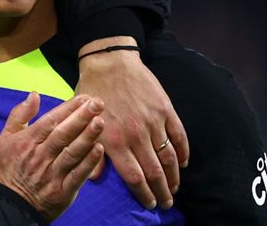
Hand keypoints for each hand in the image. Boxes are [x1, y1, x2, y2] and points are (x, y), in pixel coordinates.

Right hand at [0, 92, 104, 221]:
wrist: (11, 203)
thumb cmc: (10, 166)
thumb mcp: (6, 137)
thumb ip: (19, 114)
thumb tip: (34, 94)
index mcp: (27, 141)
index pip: (50, 121)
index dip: (68, 108)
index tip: (84, 98)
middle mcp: (39, 156)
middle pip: (62, 134)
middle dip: (81, 117)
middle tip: (97, 104)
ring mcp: (51, 174)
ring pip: (71, 153)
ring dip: (87, 137)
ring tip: (100, 122)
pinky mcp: (62, 191)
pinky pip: (77, 175)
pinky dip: (88, 163)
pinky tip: (99, 150)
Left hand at [76, 36, 188, 209]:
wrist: (109, 62)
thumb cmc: (91, 92)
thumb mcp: (82, 122)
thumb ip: (90, 150)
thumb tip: (94, 178)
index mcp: (114, 140)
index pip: (134, 177)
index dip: (144, 194)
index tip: (150, 204)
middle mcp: (135, 135)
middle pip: (154, 172)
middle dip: (162, 191)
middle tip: (166, 203)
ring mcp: (153, 122)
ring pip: (169, 157)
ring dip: (174, 177)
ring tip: (175, 188)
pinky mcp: (165, 109)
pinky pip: (179, 136)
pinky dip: (183, 152)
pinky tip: (183, 163)